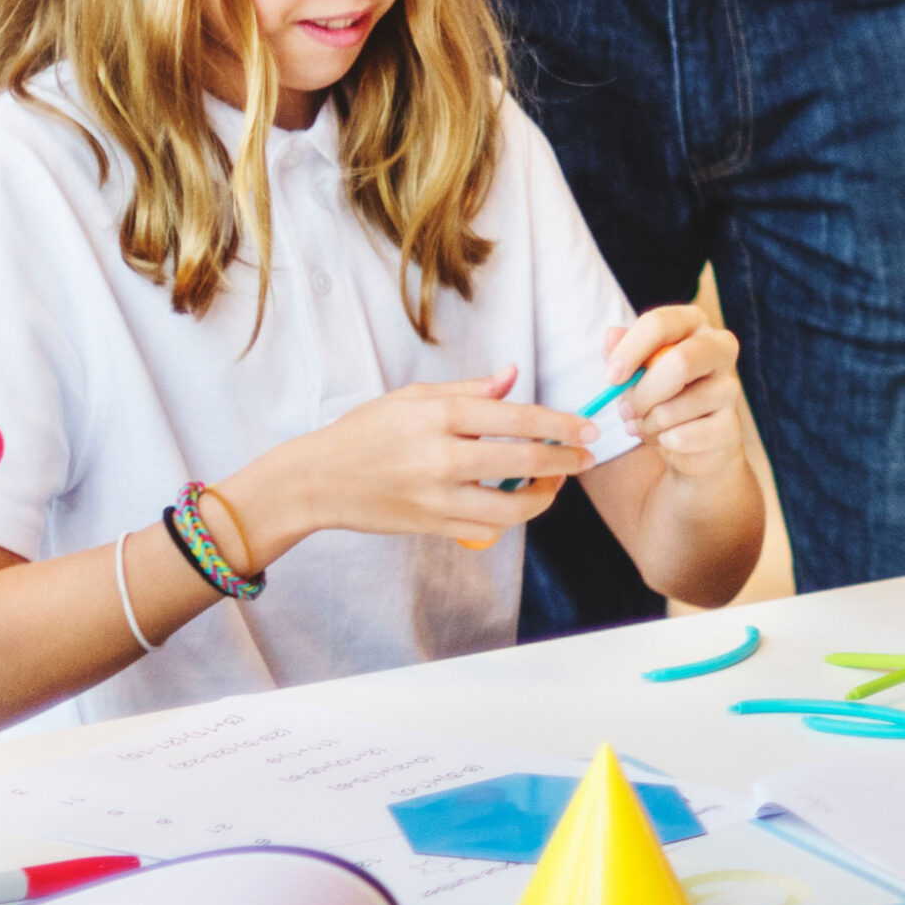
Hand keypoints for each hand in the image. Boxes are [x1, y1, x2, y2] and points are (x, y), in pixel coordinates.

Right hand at [228, 370, 593, 565]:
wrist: (317, 480)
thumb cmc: (365, 431)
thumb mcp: (413, 396)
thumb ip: (469, 389)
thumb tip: (513, 376)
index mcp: (440, 415)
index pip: (517, 417)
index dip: (560, 424)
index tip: (587, 428)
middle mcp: (441, 456)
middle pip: (523, 461)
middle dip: (564, 460)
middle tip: (585, 457)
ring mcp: (437, 496)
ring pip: (511, 507)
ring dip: (544, 497)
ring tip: (555, 484)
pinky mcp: (431, 525)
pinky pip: (486, 528)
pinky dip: (510, 518)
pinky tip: (518, 502)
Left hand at [606, 307, 744, 483]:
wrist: (690, 437)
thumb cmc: (658, 391)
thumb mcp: (634, 367)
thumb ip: (620, 350)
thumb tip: (612, 335)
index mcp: (693, 322)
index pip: (660, 324)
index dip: (630, 351)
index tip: (610, 378)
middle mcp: (720, 348)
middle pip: (680, 363)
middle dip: (642, 393)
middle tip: (625, 410)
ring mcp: (731, 388)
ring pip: (674, 408)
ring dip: (648, 423)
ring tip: (645, 425)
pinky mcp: (731, 427)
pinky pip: (682, 437)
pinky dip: (664, 443)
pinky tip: (666, 438)